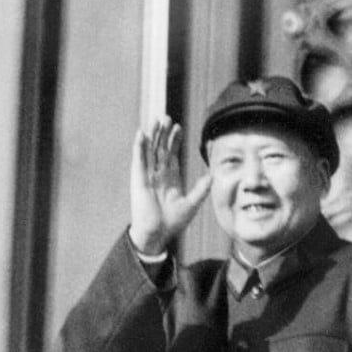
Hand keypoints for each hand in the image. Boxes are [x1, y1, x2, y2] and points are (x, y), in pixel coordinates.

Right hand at [128, 116, 211, 254]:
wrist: (157, 234)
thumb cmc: (172, 223)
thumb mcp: (192, 204)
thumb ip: (201, 189)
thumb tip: (213, 176)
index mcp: (170, 179)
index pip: (172, 154)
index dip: (175, 141)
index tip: (179, 128)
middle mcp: (158, 175)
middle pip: (161, 148)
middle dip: (164, 133)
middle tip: (167, 117)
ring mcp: (147, 176)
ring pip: (150, 150)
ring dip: (153, 135)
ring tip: (157, 120)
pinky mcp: (138, 180)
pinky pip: (139, 160)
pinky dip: (139, 147)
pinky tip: (142, 134)